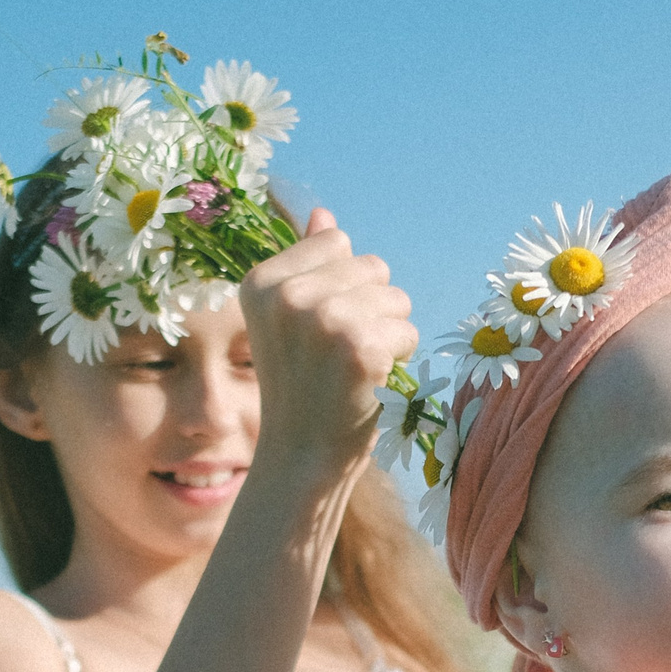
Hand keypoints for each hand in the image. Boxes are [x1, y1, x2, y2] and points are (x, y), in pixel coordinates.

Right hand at [237, 208, 417, 474]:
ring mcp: (323, 320)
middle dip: (372, 307)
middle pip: (372, 265)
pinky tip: (370, 382)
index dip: (343, 284)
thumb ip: (306, 263)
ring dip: (388, 332)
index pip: (336, 240)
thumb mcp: (289, 321)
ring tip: (355, 367)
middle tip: (340, 353)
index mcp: (262, 281)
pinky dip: (399, 358)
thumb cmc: (302, 387)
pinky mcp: (359, 348)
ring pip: (396, 297)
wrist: (300, 457)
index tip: (318, 329)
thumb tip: (323, 214)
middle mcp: (288, 295)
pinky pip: (407, 331)